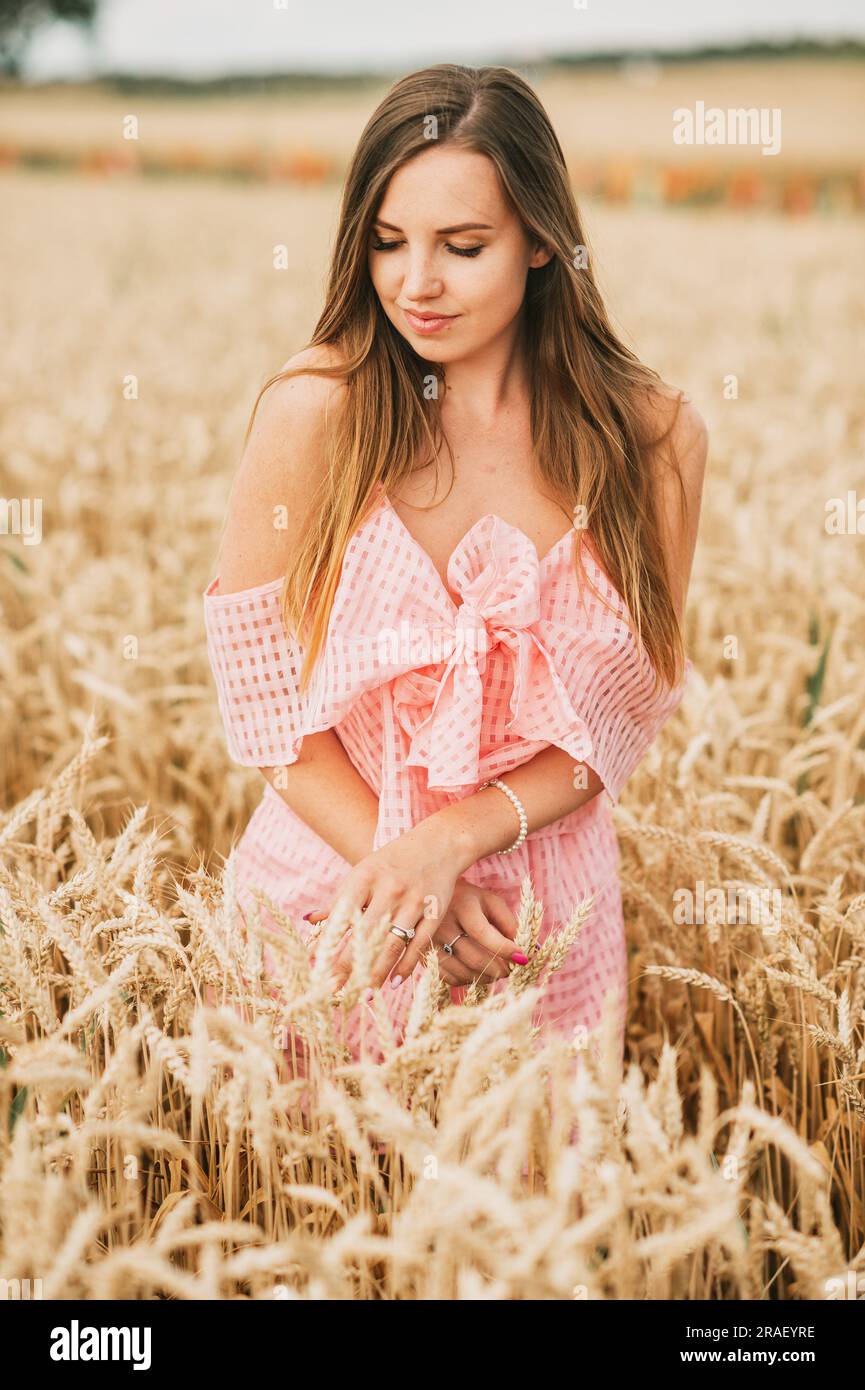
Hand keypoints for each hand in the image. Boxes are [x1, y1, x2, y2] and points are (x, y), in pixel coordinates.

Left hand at [319, 821, 465, 991]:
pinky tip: (394, 983)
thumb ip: (339, 899)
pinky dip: (407, 965)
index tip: (316, 967)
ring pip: (393, 943)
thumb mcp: (363, 872)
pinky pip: (419, 944)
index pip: (343, 915)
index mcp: (366, 877)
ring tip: (363, 996)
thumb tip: (310, 921)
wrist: (438, 844)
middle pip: (366, 935)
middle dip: (349, 966)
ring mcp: (414, 901)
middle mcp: (390, 889)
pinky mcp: (435, 912)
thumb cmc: (392, 862)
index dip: (329, 942)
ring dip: (377, 972)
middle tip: (334, 992)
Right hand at [430, 881, 521, 986]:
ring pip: (461, 972)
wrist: (430, 897)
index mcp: (461, 906)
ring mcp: (429, 942)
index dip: (505, 949)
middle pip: (474, 958)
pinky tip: (477, 973)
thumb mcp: (489, 901)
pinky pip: (448, 978)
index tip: (523, 958)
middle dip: (499, 969)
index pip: (484, 934)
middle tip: (511, 970)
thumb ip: (508, 923)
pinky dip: (467, 980)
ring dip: (485, 978)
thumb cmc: (468, 899)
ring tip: (497, 972)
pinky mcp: (423, 955)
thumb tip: (528, 949)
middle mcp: (442, 924)